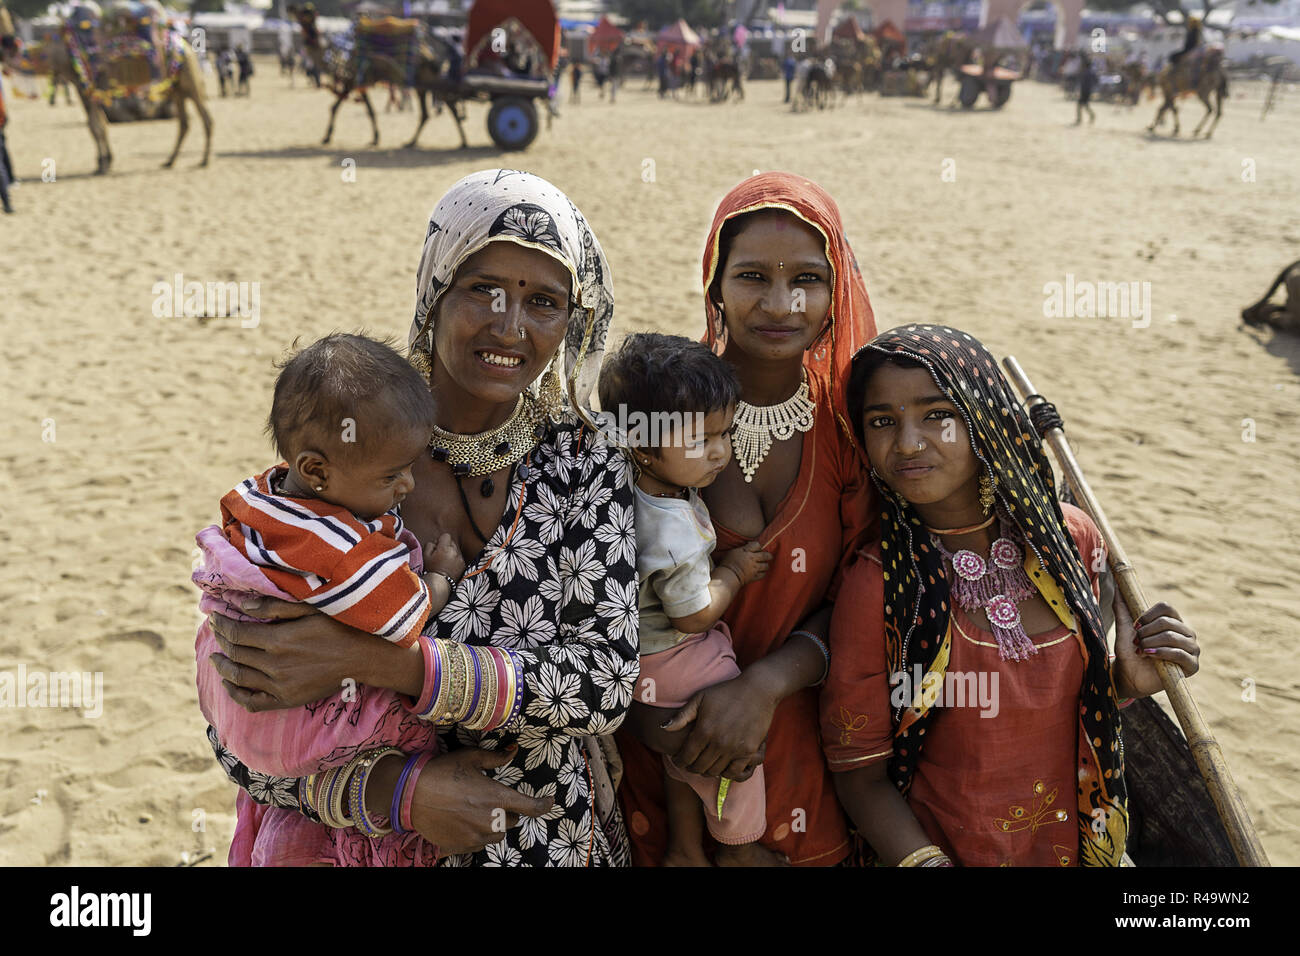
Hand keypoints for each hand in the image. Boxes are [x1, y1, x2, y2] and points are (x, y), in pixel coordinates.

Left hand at [208, 599, 388, 710]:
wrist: (362, 658)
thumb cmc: (338, 627)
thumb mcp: (309, 610)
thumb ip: (274, 607)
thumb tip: (242, 604)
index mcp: (278, 640)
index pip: (237, 633)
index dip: (222, 624)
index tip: (215, 617)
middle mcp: (274, 665)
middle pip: (235, 653)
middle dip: (221, 641)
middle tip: (216, 632)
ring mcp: (279, 686)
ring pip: (238, 678)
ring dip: (223, 666)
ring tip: (216, 657)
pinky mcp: (286, 700)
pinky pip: (252, 702)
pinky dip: (235, 694)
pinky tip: (229, 684)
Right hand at [410, 747, 554, 855]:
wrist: (410, 794)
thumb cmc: (442, 772)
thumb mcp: (470, 758)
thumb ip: (496, 757)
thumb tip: (513, 750)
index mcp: (496, 797)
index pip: (531, 807)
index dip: (544, 805)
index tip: (549, 801)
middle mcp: (490, 820)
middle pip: (512, 820)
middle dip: (506, 810)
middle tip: (489, 798)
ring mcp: (476, 836)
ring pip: (497, 834)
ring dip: (494, 823)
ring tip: (476, 810)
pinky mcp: (462, 846)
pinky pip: (479, 843)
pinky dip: (478, 834)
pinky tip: (464, 821)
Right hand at [423, 533, 464, 578]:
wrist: (439, 584)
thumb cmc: (430, 569)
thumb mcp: (425, 555)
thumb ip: (430, 544)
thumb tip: (436, 542)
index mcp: (445, 548)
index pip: (446, 536)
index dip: (440, 540)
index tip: (437, 547)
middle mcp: (455, 552)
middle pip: (452, 543)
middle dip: (446, 546)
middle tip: (439, 555)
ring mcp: (460, 558)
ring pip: (456, 551)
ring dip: (451, 553)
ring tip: (444, 562)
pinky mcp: (463, 565)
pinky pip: (459, 558)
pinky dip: (455, 561)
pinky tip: (449, 567)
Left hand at [661, 674, 776, 777]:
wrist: (757, 690)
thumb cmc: (726, 691)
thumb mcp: (700, 698)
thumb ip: (682, 716)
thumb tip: (664, 729)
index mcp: (704, 730)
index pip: (686, 756)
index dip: (679, 761)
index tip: (677, 760)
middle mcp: (719, 742)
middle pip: (699, 767)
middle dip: (691, 767)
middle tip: (689, 764)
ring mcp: (735, 748)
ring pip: (715, 771)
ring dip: (707, 771)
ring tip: (704, 765)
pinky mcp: (749, 751)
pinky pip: (734, 772)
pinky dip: (725, 773)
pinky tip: (721, 767)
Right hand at [719, 540, 772, 587]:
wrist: (728, 575)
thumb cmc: (727, 563)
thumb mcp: (732, 552)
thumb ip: (742, 549)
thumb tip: (747, 546)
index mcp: (747, 551)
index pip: (757, 545)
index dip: (758, 546)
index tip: (756, 548)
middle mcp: (752, 559)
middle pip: (765, 555)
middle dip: (768, 556)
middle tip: (768, 556)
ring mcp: (754, 568)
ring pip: (766, 566)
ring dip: (766, 565)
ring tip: (764, 565)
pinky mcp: (754, 577)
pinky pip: (763, 575)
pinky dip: (763, 573)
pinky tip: (761, 572)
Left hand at [1111, 596, 1200, 699]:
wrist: (1129, 675)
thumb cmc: (1129, 651)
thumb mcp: (1124, 627)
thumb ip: (1122, 607)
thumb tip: (1118, 586)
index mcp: (1173, 621)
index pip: (1166, 607)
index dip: (1147, 615)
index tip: (1135, 626)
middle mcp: (1186, 632)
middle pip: (1167, 622)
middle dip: (1146, 633)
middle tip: (1136, 643)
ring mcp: (1191, 649)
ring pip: (1171, 636)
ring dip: (1150, 643)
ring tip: (1141, 651)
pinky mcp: (1192, 665)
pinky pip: (1179, 653)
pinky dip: (1161, 653)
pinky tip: (1150, 656)